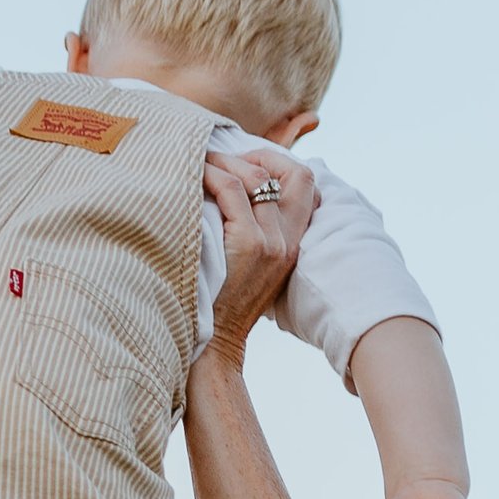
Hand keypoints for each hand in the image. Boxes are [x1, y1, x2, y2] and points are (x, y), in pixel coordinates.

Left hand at [197, 145, 317, 364]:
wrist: (214, 344)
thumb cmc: (220, 303)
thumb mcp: (249, 266)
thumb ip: (253, 233)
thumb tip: (233, 197)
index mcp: (293, 243)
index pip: (307, 184)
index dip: (279, 162)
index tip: (245, 163)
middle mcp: (288, 241)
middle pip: (296, 173)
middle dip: (257, 154)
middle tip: (219, 157)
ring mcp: (271, 243)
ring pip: (257, 176)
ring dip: (224, 161)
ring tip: (197, 162)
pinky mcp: (248, 246)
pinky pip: (232, 191)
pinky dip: (210, 175)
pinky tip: (192, 177)